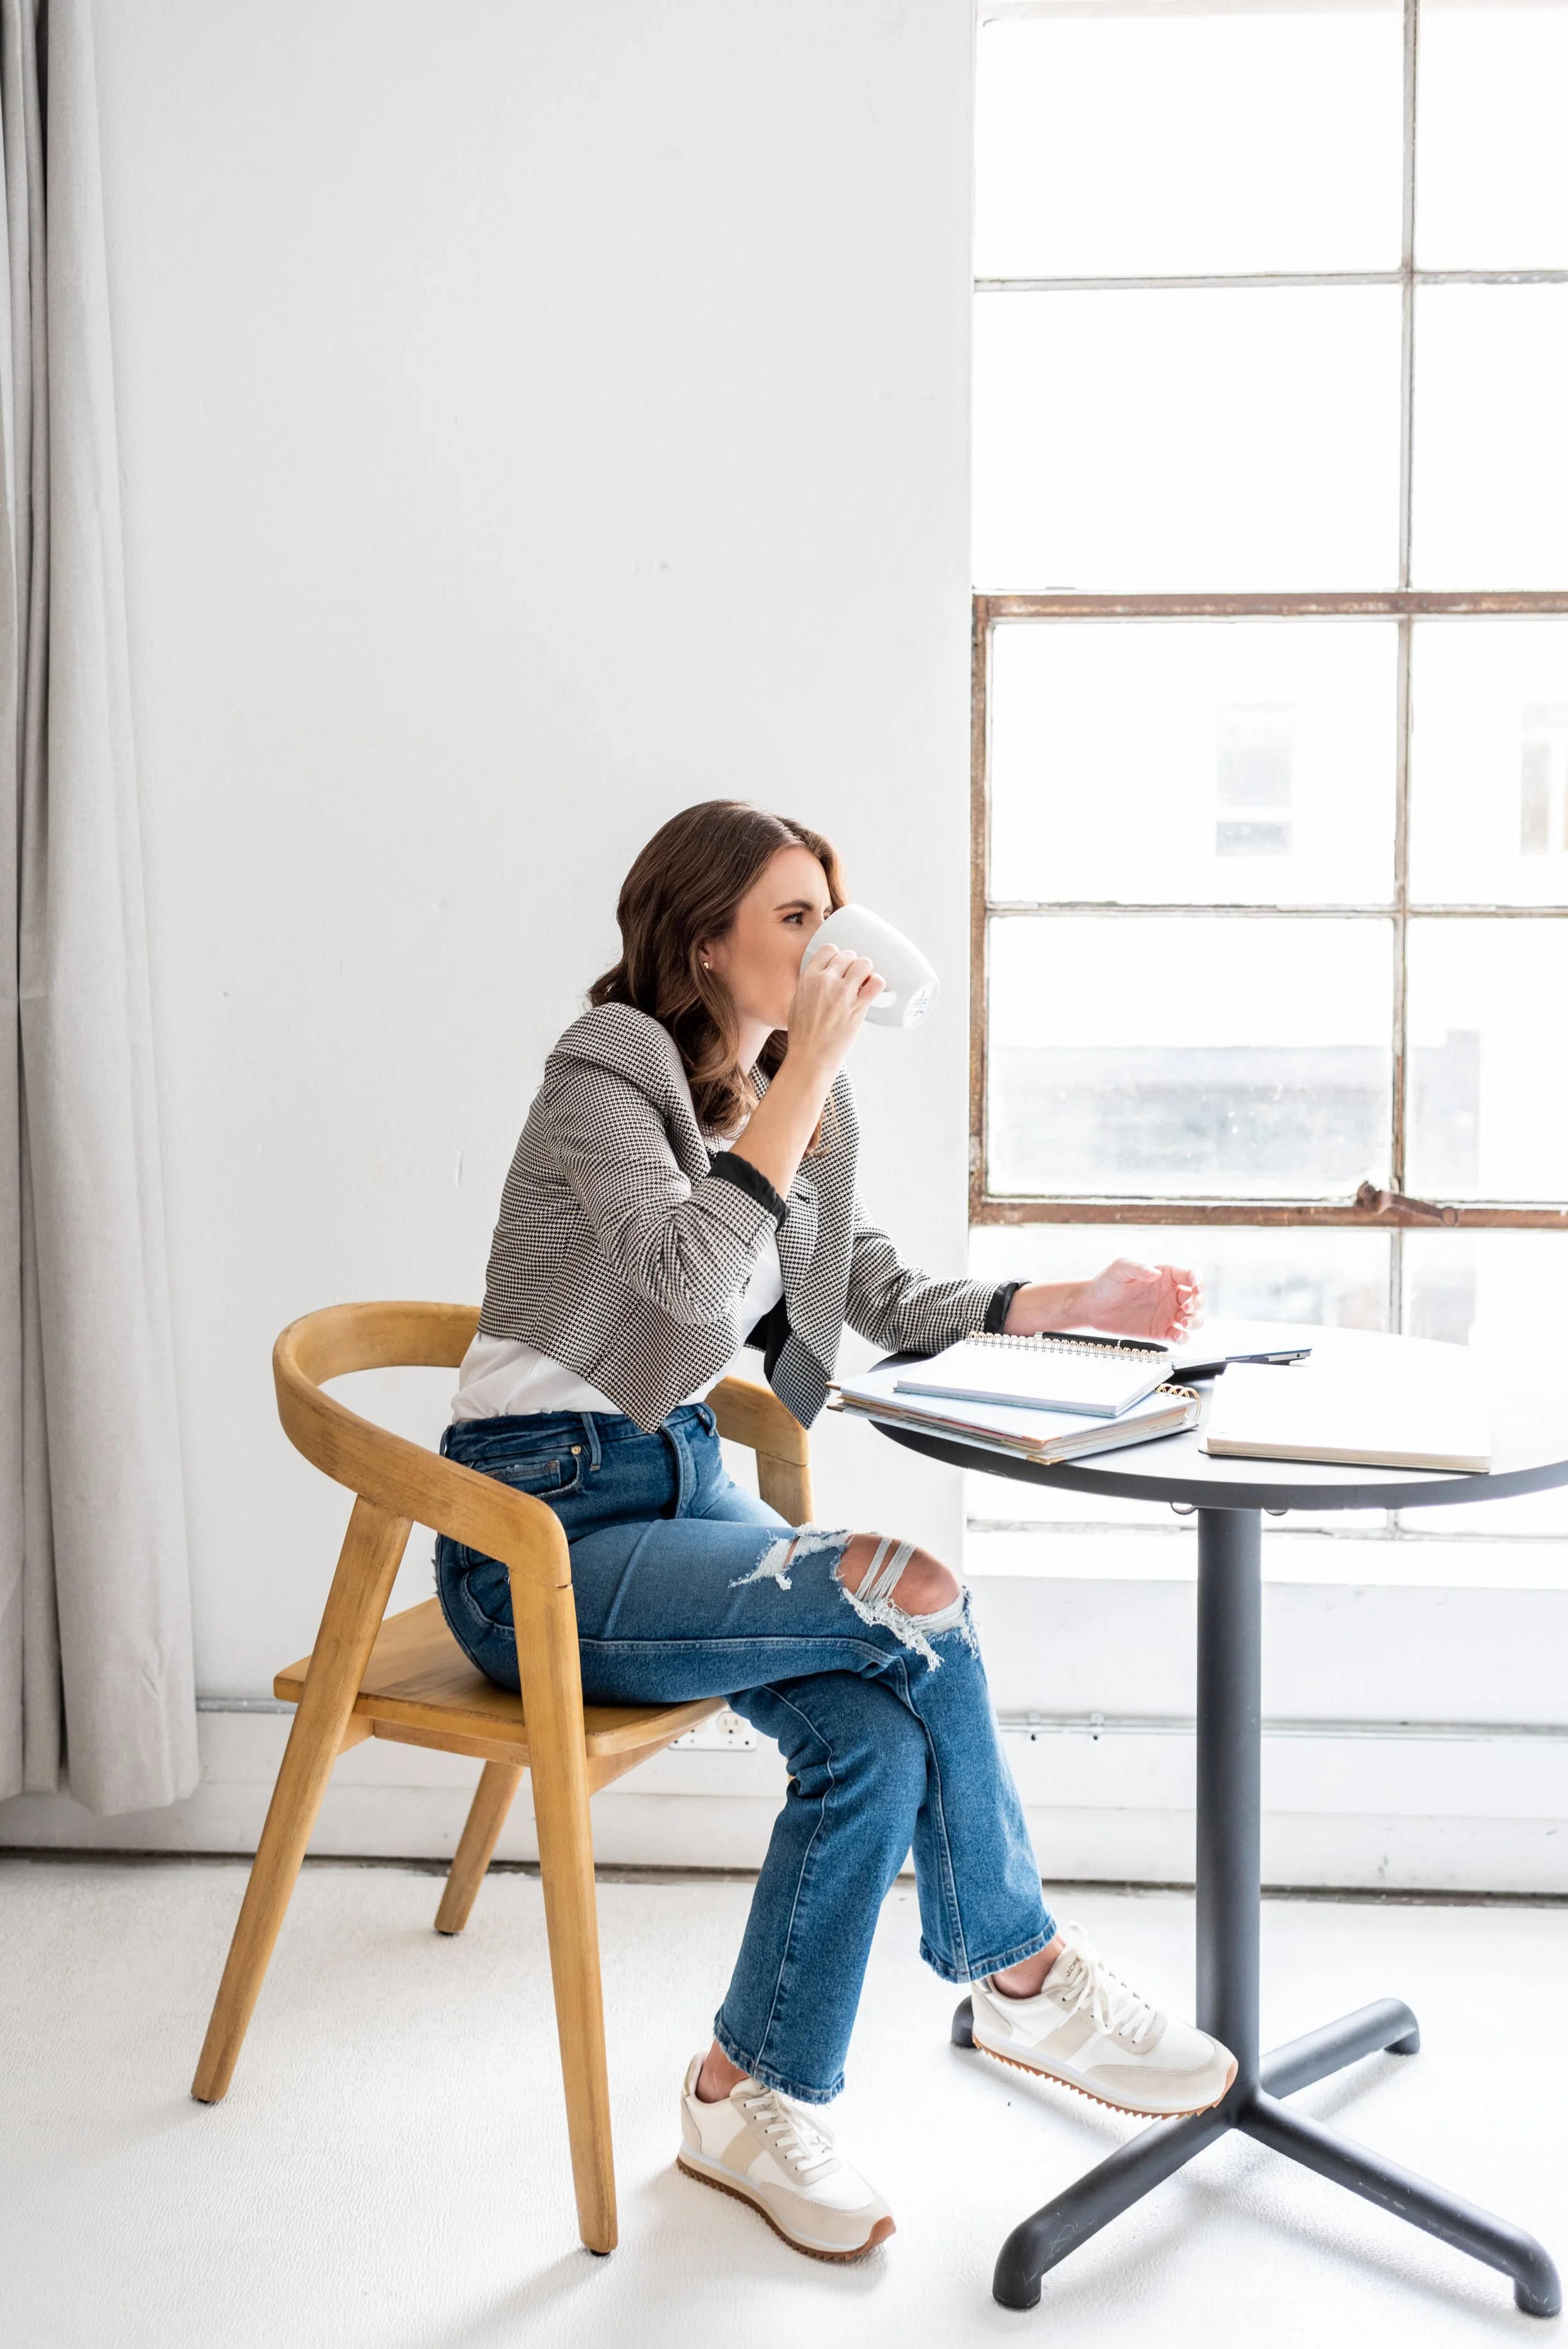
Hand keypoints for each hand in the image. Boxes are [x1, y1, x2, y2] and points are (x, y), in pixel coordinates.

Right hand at [783, 944, 883, 1084]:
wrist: (809, 1057)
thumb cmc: (803, 1035)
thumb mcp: (797, 1002)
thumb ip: (810, 985)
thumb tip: (823, 978)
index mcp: (808, 978)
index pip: (829, 950)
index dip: (838, 957)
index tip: (841, 967)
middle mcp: (825, 981)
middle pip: (848, 955)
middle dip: (853, 965)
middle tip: (854, 979)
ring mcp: (842, 993)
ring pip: (864, 964)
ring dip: (866, 972)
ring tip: (864, 984)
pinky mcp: (858, 1006)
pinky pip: (876, 983)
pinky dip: (878, 984)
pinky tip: (873, 991)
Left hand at [1074, 1259, 1202, 1344]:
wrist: (1092, 1307)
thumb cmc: (1106, 1283)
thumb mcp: (1120, 1268)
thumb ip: (1138, 1268)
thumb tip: (1155, 1273)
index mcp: (1165, 1276)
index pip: (1191, 1276)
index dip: (1199, 1281)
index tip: (1195, 1289)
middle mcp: (1170, 1295)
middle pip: (1198, 1298)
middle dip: (1199, 1303)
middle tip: (1187, 1307)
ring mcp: (1167, 1314)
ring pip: (1194, 1319)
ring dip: (1196, 1321)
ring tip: (1185, 1322)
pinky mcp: (1161, 1332)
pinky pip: (1180, 1336)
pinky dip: (1184, 1338)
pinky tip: (1178, 1335)